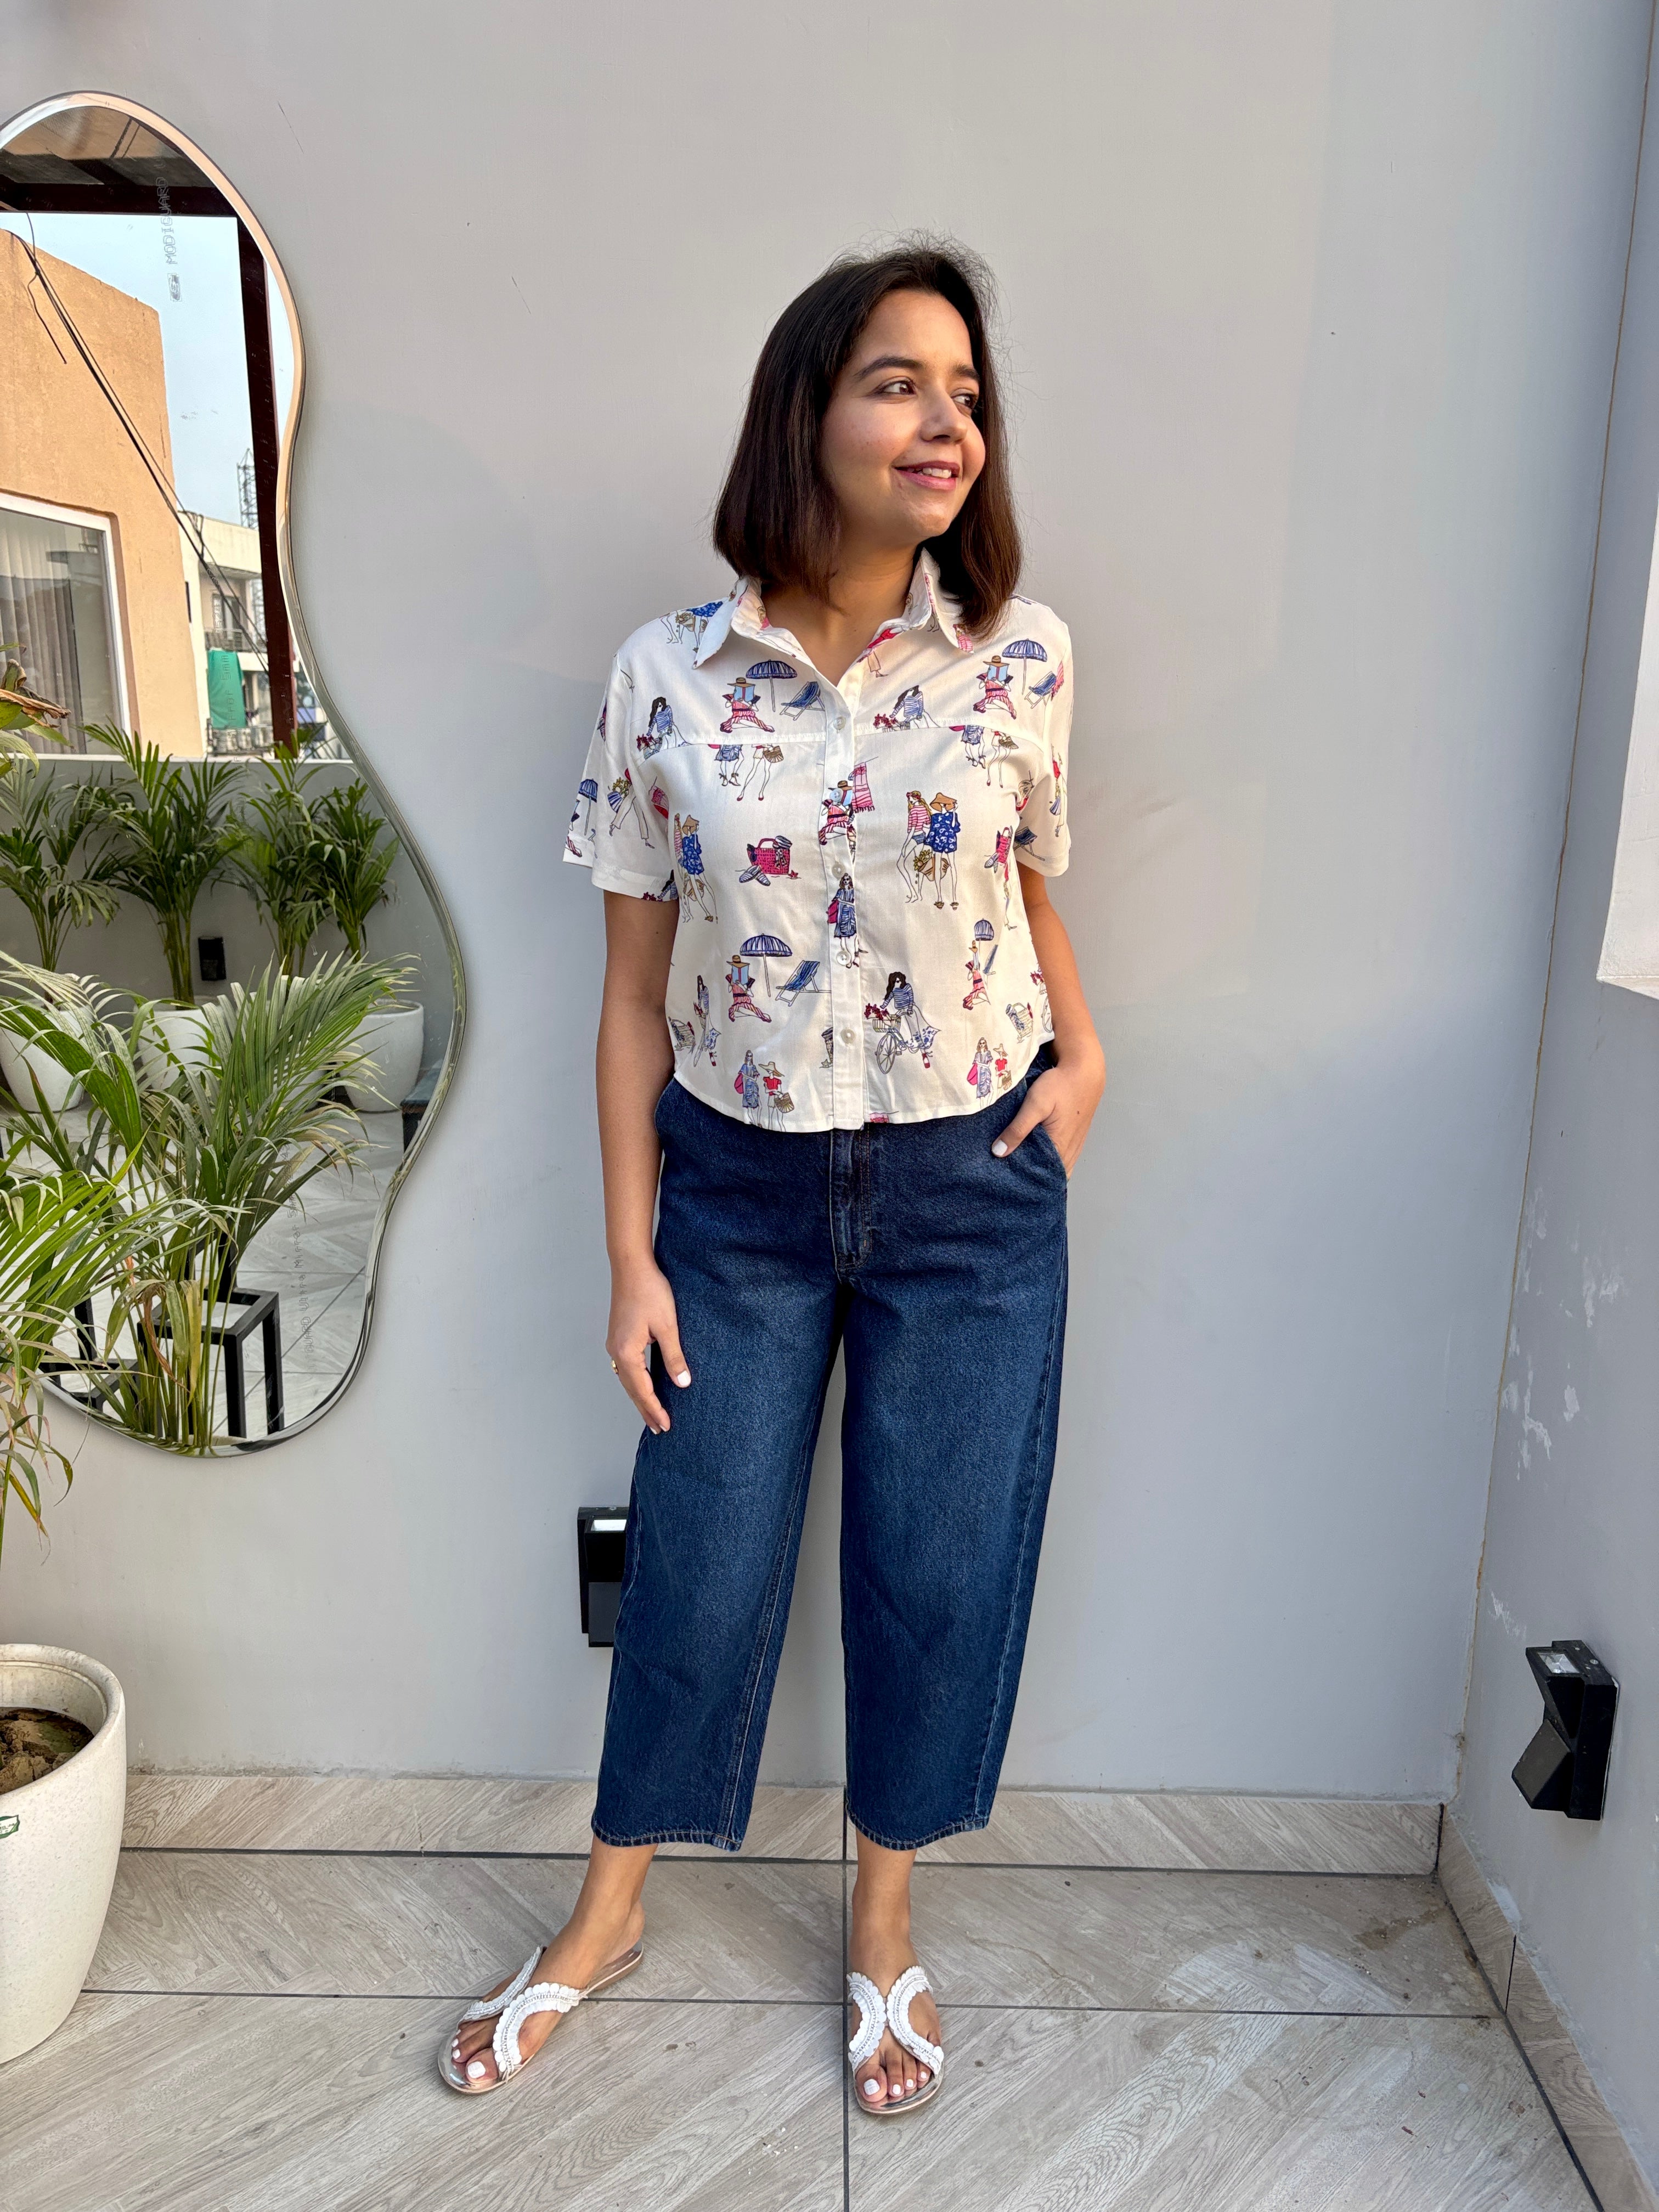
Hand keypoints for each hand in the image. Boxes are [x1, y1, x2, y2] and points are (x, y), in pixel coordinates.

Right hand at [606, 1259, 689, 1432]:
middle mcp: (616, 1351)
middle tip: (659, 1428)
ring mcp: (615, 1343)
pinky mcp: (618, 1336)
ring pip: (627, 1379)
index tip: (665, 1426)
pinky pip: (627, 1367)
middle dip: (646, 1409)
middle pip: (631, 1389)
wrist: (631, 1265)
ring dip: (640, 1397)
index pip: (642, 1390)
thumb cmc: (650, 1291)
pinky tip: (644, 1384)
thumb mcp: (667, 1326)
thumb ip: (674, 1356)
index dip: (654, 1409)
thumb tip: (682, 1383)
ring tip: (652, 1413)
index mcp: (626, 1352)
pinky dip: (636, 1382)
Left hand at [991, 1048, 1105, 1175]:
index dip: (1023, 1180)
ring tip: (1018, 1163)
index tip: (1004, 1179)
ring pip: (1055, 1166)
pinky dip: (1048, 1158)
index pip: (1041, 1177)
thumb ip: (1018, 1129)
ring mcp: (1074, 1146)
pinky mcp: (1074, 1137)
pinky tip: (1033, 1151)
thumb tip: (998, 1152)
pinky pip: (1060, 1156)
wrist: (1084, 1071)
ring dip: (1039, 1167)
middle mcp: (1069, 1152)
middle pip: (1048, 1175)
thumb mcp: (1035, 1104)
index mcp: (1060, 1149)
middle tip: (1007, 1172)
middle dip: (1030, 1175)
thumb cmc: (1060, 1086)